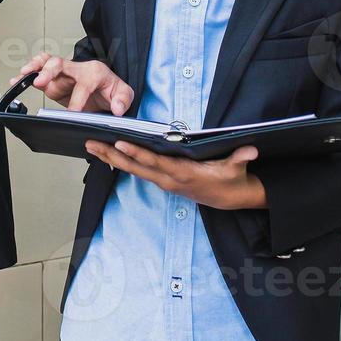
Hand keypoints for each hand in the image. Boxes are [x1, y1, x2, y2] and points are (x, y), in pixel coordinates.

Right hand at [17, 53, 133, 114]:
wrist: (105, 89)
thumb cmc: (111, 89)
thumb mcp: (125, 93)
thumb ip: (123, 100)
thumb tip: (117, 108)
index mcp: (94, 71)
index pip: (84, 83)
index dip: (78, 99)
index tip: (73, 113)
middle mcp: (76, 69)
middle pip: (60, 63)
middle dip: (50, 72)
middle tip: (40, 82)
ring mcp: (63, 73)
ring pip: (46, 64)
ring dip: (34, 69)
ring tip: (22, 76)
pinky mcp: (54, 79)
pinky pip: (39, 72)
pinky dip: (27, 75)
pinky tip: (17, 80)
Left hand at [85, 141, 266, 210]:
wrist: (231, 198)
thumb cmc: (231, 179)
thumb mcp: (237, 169)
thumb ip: (241, 159)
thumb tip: (250, 151)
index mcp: (182, 174)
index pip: (155, 162)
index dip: (136, 153)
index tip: (119, 142)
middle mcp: (168, 179)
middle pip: (135, 167)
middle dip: (111, 155)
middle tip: (90, 143)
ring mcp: (163, 182)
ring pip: (132, 170)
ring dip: (110, 158)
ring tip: (91, 146)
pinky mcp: (162, 181)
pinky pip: (138, 171)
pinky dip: (122, 162)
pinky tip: (107, 155)